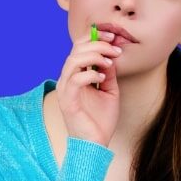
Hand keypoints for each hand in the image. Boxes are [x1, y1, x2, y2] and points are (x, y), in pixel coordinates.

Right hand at [56, 30, 122, 146]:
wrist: (95, 144)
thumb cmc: (100, 120)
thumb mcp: (110, 91)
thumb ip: (108, 74)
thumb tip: (111, 56)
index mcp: (75, 76)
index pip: (78, 48)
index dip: (93, 38)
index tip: (112, 37)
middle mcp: (67, 80)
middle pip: (75, 50)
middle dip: (96, 44)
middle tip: (114, 47)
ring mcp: (65, 90)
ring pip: (73, 61)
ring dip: (94, 56)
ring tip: (109, 61)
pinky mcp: (67, 101)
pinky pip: (75, 80)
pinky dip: (89, 74)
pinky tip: (102, 78)